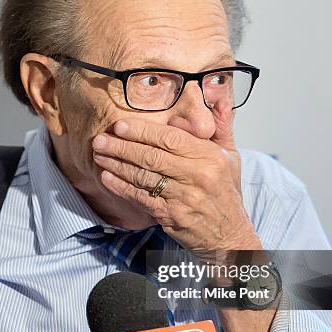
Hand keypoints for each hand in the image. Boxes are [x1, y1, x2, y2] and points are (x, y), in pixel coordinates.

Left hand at [92, 104, 260, 255]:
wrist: (229, 235)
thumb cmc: (226, 193)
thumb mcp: (232, 157)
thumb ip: (221, 125)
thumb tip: (218, 96)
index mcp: (211, 157)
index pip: (171, 139)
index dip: (142, 131)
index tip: (120, 125)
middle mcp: (198, 176)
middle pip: (152, 157)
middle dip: (122, 146)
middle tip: (101, 139)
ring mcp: (184, 198)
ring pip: (143, 177)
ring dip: (117, 165)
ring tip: (99, 155)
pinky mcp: (172, 216)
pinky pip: (141, 198)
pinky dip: (121, 187)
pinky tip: (107, 178)